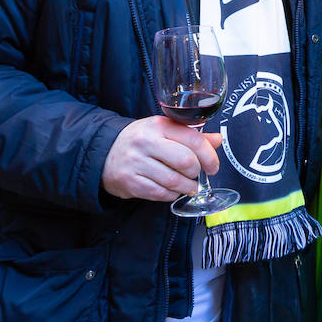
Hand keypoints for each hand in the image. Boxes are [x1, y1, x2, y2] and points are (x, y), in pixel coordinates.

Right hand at [101, 116, 222, 200]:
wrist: (104, 152)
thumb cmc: (141, 141)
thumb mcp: (164, 131)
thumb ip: (192, 136)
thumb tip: (217, 140)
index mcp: (159, 126)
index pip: (194, 140)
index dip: (210, 157)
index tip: (213, 167)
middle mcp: (146, 142)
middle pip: (186, 162)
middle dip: (197, 173)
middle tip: (196, 175)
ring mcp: (136, 163)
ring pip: (174, 181)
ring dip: (187, 187)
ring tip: (187, 185)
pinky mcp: (130, 182)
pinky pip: (160, 194)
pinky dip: (171, 195)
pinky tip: (171, 190)